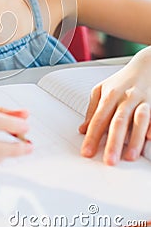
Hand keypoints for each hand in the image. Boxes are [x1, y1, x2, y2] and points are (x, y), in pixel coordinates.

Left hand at [79, 47, 150, 164]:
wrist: (146, 65)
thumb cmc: (122, 81)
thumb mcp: (102, 90)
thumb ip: (92, 110)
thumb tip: (83, 130)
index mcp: (110, 95)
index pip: (99, 119)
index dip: (92, 136)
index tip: (87, 152)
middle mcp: (126, 98)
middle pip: (118, 122)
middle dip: (113, 142)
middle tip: (108, 161)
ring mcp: (143, 101)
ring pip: (139, 120)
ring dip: (134, 139)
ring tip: (129, 157)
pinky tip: (149, 139)